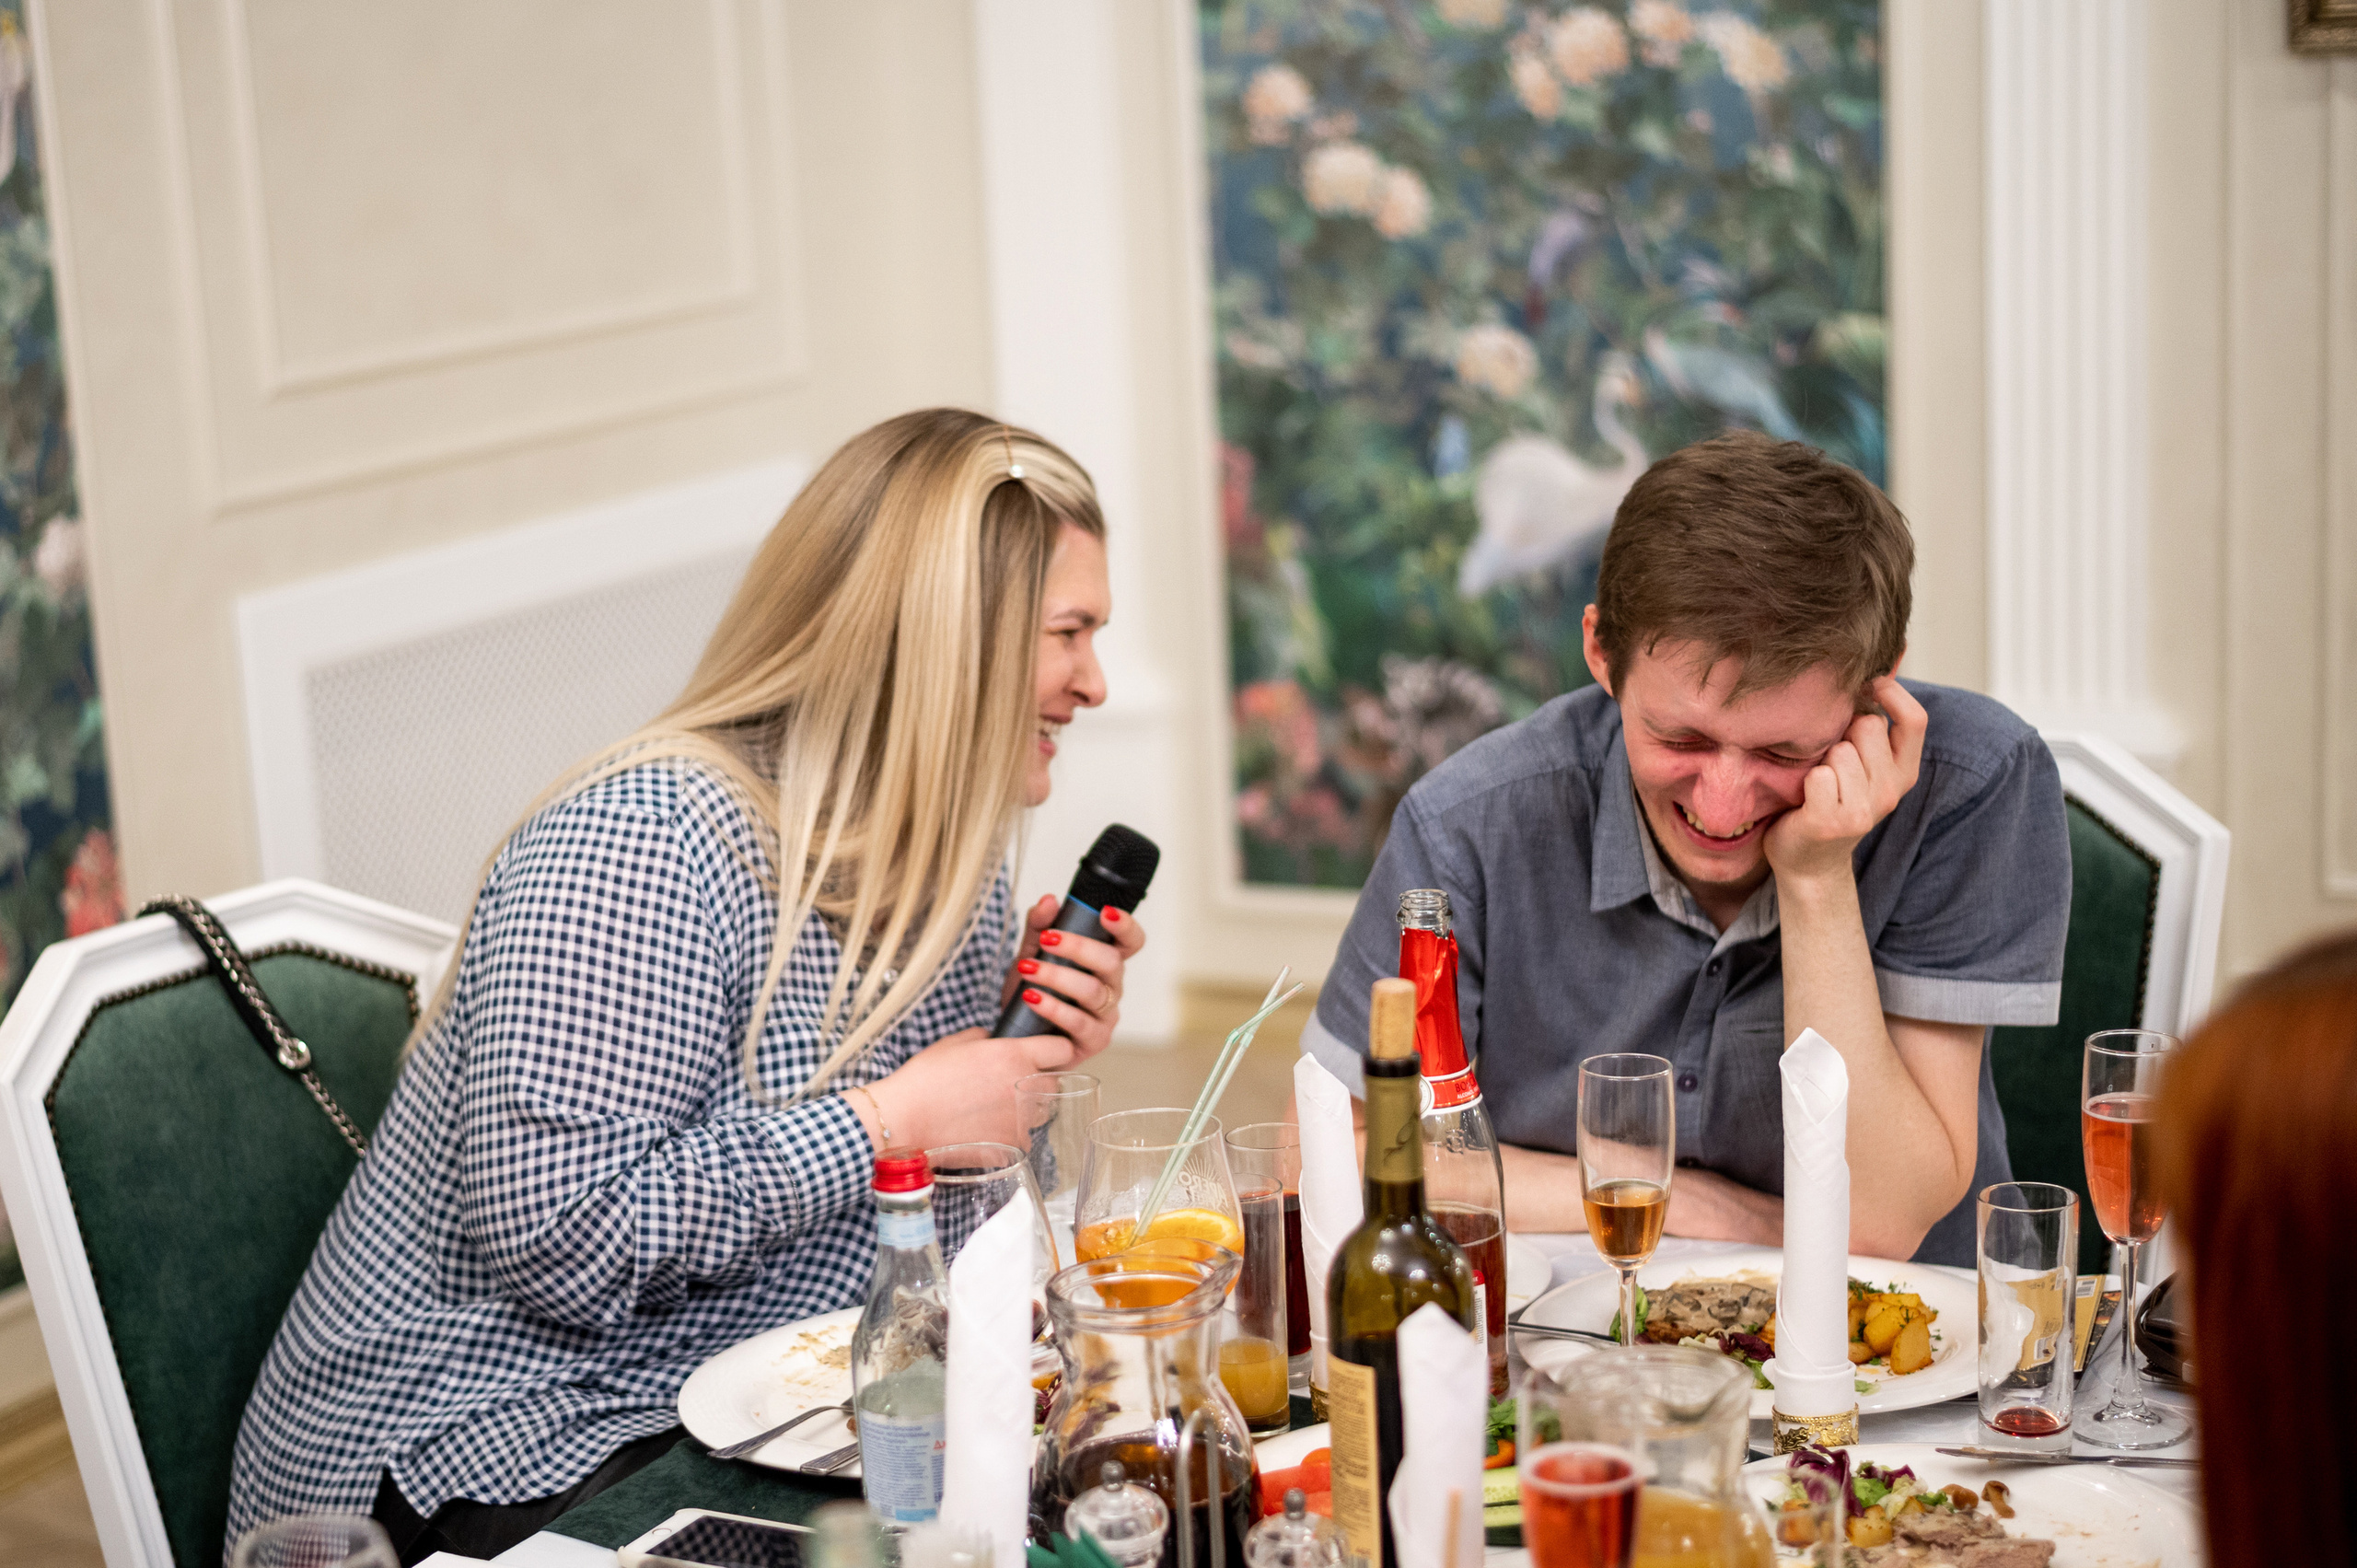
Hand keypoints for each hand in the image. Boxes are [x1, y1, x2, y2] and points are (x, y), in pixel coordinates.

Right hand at [863, 1027, 1078, 1149]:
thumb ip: (982, 1037)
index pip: (1061, 1049)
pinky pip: (1025, 1140)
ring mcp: (1019, 1119)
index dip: (1053, 1051)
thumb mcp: (952, 1043)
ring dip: (1027, 1111)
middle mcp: (1023, 1086)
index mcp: (1013, 1055)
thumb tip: (993, 1038)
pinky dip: (1011, 1137)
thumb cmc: (924, 1079)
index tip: (1043, 1056)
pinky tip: (987, 1132)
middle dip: (1037, 1083)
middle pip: (1053, 1084)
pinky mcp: (1010, 1146)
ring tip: (995, 1110)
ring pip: (1041, 1114)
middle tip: (1009, 1086)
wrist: (903, 1119)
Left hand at [1003, 894, 1146, 1061]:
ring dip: (1057, 977)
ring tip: (1027, 968)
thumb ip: (1039, 926)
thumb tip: (1049, 901)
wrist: (1018, 1034)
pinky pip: (1079, 1023)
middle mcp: (1112, 987)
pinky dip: (1053, 1008)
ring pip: (1093, 991)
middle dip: (1078, 947)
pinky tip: (1031, 997)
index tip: (1105, 912)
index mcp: (1105, 961)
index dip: (1125, 926)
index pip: (1131, 941)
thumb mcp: (1031, 953)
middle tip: (1047, 939)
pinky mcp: (1094, 1040)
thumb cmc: (1034, 991)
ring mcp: (1106, 1015)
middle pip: (1111, 962)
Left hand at [1764, 675, 1925, 888]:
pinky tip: (1805, 799)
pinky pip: (1817, 775)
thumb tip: (1874, 673)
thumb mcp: (1863, 769)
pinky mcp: (1831, 821)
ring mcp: (1863, 809)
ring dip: (1820, 759)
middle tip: (1829, 760)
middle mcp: (1891, 792)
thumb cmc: (1829, 802)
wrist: (1808, 863)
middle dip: (1841, 732)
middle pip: (1867, 726)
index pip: (1915, 720)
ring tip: (1818, 783)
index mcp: (1904, 774)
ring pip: (1839, 750)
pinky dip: (1805, 781)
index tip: (1869, 682)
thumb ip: (1873, 733)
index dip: (1893, 693)